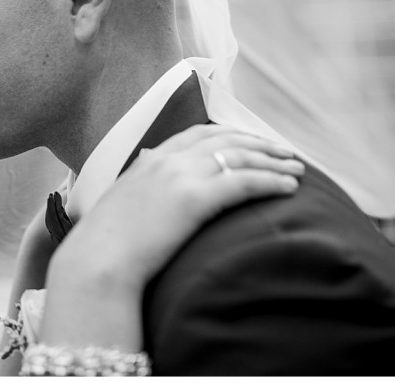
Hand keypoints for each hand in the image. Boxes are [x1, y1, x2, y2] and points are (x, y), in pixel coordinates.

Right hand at [40, 125, 303, 350]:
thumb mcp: (122, 205)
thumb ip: (140, 190)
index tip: (252, 141)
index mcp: (149, 159)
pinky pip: (244, 182)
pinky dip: (271, 181)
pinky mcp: (196, 197)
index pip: (197, 134)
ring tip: (297, 169)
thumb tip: (149, 189)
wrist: (98, 259)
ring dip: (273, 161)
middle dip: (259, 144)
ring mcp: (181, 175)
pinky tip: (289, 187)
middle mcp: (167, 159)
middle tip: (285, 152)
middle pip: (225, 140)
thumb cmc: (106, 245)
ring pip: (239, 157)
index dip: (230, 134)